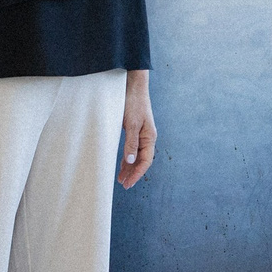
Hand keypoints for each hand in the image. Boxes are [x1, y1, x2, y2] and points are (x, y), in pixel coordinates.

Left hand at [118, 71, 156, 187]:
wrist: (133, 86)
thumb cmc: (133, 103)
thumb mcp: (131, 124)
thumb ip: (131, 143)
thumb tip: (131, 161)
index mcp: (150, 137)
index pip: (145, 161)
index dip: (137, 173)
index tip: (128, 183)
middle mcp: (147, 138)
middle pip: (142, 160)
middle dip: (133, 173)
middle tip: (124, 185)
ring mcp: (142, 134)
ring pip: (137, 156)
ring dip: (130, 167)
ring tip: (121, 178)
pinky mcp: (135, 130)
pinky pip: (133, 149)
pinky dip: (128, 158)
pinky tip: (123, 164)